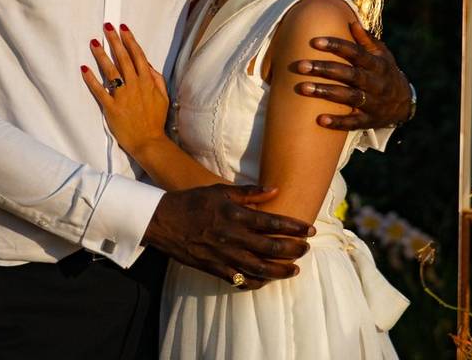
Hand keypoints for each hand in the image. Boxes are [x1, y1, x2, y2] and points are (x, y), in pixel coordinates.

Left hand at [81, 23, 169, 152]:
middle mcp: (134, 85)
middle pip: (123, 58)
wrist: (149, 141)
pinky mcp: (111, 107)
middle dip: (114, 41)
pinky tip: (84, 68)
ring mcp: (122, 96)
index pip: (137, 55)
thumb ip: (157, 79)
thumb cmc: (156, 120)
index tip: (123, 29)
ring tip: (94, 42)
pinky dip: (91, 79)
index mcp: (147, 81)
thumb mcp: (163, 97)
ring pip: (111, 70)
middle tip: (107, 27)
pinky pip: (99, 90)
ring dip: (101, 55)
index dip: (130, 40)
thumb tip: (147, 65)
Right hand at [143, 184, 313, 289]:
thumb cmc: (193, 201)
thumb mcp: (219, 190)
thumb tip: (275, 189)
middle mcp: (232, 236)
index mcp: (234, 214)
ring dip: (280, 270)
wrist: (162, 220)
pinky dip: (256, 282)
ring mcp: (223, 254)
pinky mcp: (214, 267)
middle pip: (271, 247)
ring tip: (294, 269)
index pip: (272, 222)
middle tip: (307, 249)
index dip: (294, 227)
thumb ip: (249, 192)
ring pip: (260, 268)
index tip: (309, 230)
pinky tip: (267, 281)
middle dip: (293, 249)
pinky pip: (240, 279)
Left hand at [294, 20, 411, 129]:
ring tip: (303, 88)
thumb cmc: (385, 73)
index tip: (314, 42)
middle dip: (325, 69)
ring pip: (350, 97)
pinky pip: (353, 122)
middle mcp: (376, 83)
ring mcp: (374, 103)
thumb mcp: (382, 55)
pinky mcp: (369, 120)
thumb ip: (366, 40)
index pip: (356, 53)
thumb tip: (352, 22)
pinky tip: (320, 120)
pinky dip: (338, 122)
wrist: (404, 104)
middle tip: (301, 65)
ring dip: (326, 92)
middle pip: (350, 74)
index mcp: (378, 65)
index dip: (336, 46)